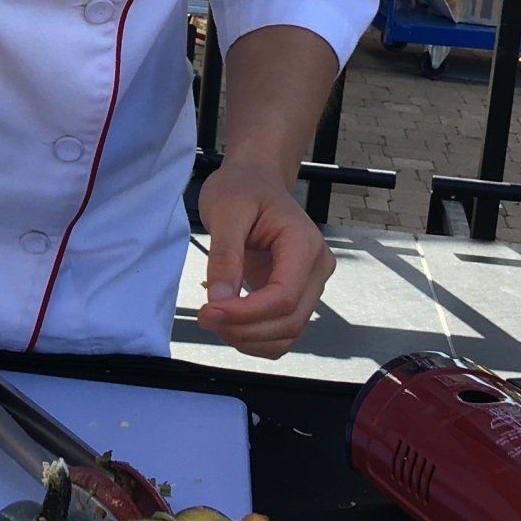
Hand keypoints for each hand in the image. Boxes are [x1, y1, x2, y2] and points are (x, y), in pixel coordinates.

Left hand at [196, 159, 333, 359]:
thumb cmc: (243, 188)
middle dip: (244, 330)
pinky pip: (282, 332)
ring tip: (215, 319)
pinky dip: (255, 338)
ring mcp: (310, 285)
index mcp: (304, 244)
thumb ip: (224, 256)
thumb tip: (219, 301)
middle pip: (289, 321)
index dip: (247, 314)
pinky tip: (230, 322)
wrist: (256, 181)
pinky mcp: (297, 296)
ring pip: (288, 334)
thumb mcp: (225, 212)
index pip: (284, 296)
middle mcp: (316, 268)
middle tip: (204, 317)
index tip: (208, 312)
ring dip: (249, 339)